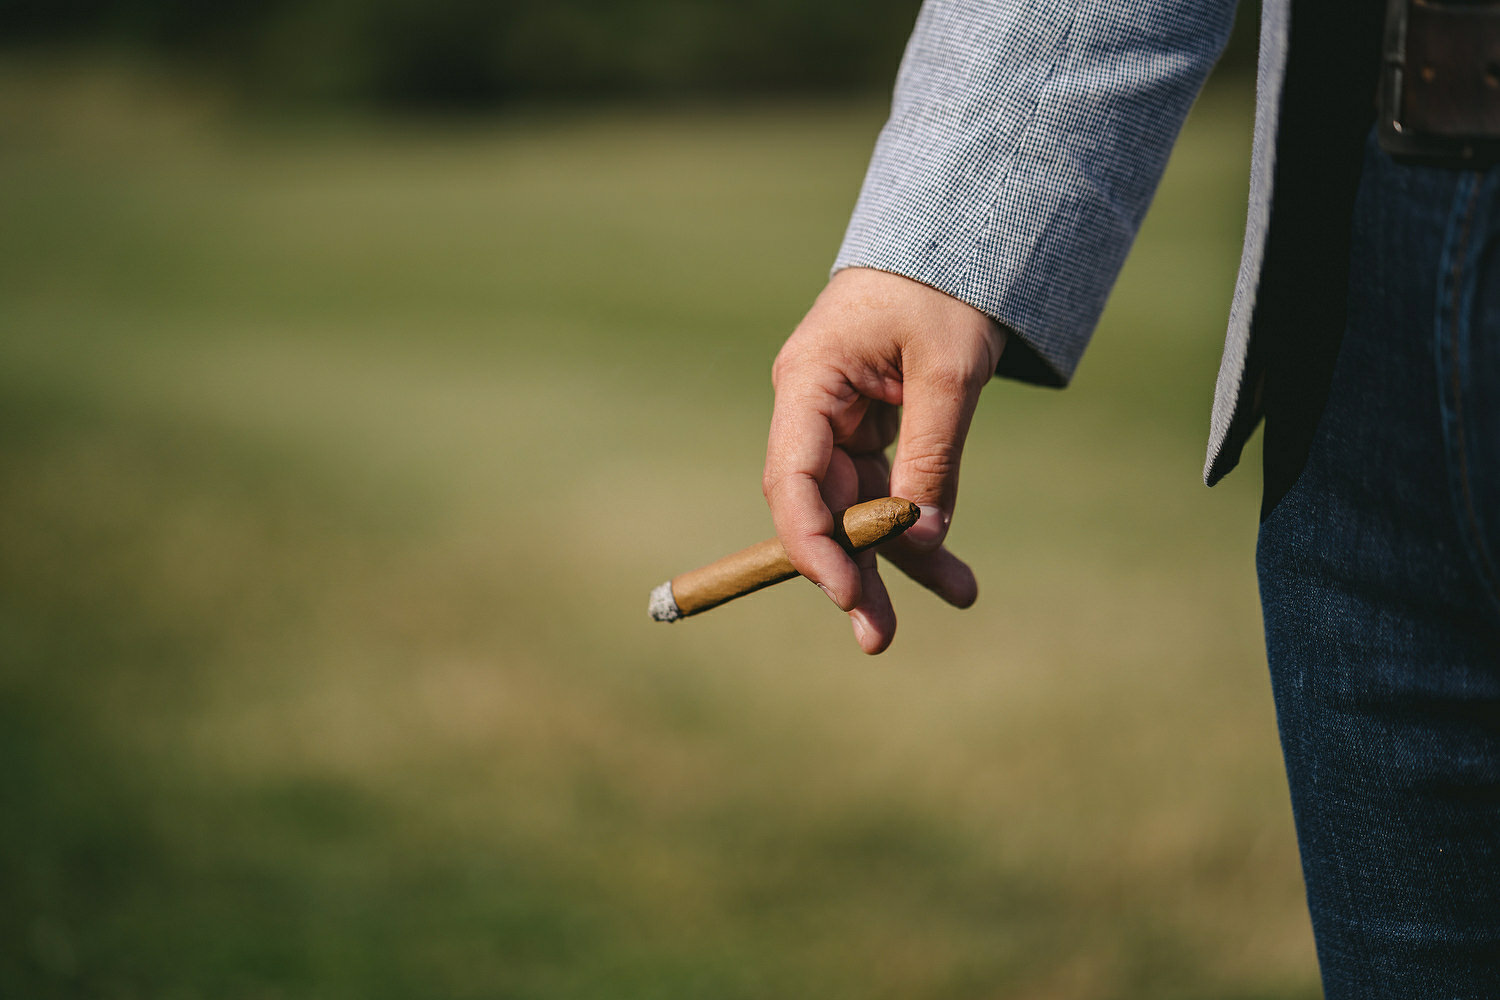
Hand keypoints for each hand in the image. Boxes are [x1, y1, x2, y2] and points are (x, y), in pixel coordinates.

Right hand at [763, 266, 1005, 653]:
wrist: (957, 239)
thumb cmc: (945, 287)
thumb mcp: (949, 371)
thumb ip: (932, 455)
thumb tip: (921, 539)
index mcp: (809, 382)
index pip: (791, 479)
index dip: (811, 544)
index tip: (845, 592)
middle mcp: (813, 409)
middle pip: (820, 508)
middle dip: (852, 571)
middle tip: (877, 637)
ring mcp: (841, 422)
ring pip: (858, 509)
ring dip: (897, 560)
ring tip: (956, 600)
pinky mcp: (873, 430)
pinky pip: (888, 491)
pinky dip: (919, 528)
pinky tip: (951, 573)